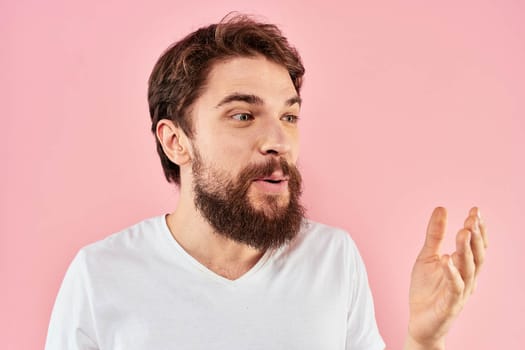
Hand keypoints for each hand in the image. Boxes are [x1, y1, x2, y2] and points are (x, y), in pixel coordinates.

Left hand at [406, 207, 487, 348]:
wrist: (419, 321)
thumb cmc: (426, 290)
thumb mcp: (427, 256)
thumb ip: (435, 235)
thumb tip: (441, 208)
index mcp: (464, 267)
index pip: (476, 245)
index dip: (478, 229)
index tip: (475, 210)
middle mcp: (467, 278)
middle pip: (477, 255)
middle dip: (476, 236)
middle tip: (472, 217)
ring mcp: (460, 292)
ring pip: (469, 269)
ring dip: (466, 250)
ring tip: (462, 232)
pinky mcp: (450, 304)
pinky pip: (454, 288)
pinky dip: (452, 273)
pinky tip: (447, 260)